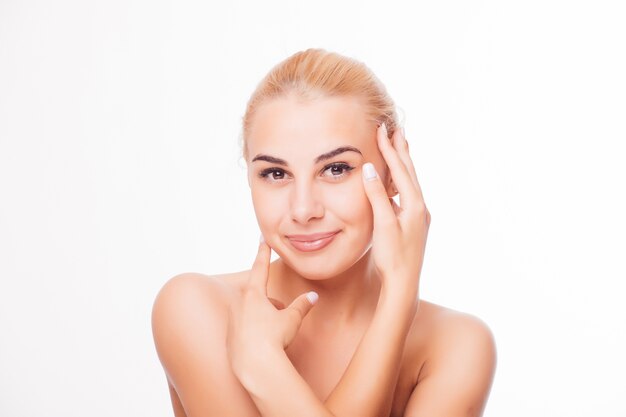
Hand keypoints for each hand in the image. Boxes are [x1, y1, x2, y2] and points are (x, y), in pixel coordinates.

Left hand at [226, 239, 317, 372]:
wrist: (255, 367)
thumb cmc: (273, 339)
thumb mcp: (291, 319)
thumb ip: (302, 305)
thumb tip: (313, 297)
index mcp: (253, 294)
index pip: (260, 267)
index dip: (263, 252)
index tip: (262, 239)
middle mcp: (238, 304)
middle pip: (258, 296)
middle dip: (271, 303)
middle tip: (282, 314)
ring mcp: (232, 322)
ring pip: (251, 313)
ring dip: (263, 318)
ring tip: (275, 333)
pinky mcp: (229, 339)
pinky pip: (244, 330)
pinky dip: (255, 334)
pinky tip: (264, 346)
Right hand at [361, 123, 430, 299]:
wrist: (405, 284)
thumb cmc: (393, 257)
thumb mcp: (384, 224)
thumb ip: (377, 195)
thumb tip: (371, 169)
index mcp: (415, 205)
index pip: (401, 170)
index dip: (390, 149)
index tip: (382, 130)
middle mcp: (421, 207)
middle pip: (410, 172)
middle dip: (401, 150)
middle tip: (395, 129)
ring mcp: (419, 216)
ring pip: (410, 182)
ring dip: (403, 163)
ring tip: (399, 147)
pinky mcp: (414, 224)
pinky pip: (408, 194)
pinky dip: (401, 180)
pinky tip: (396, 182)